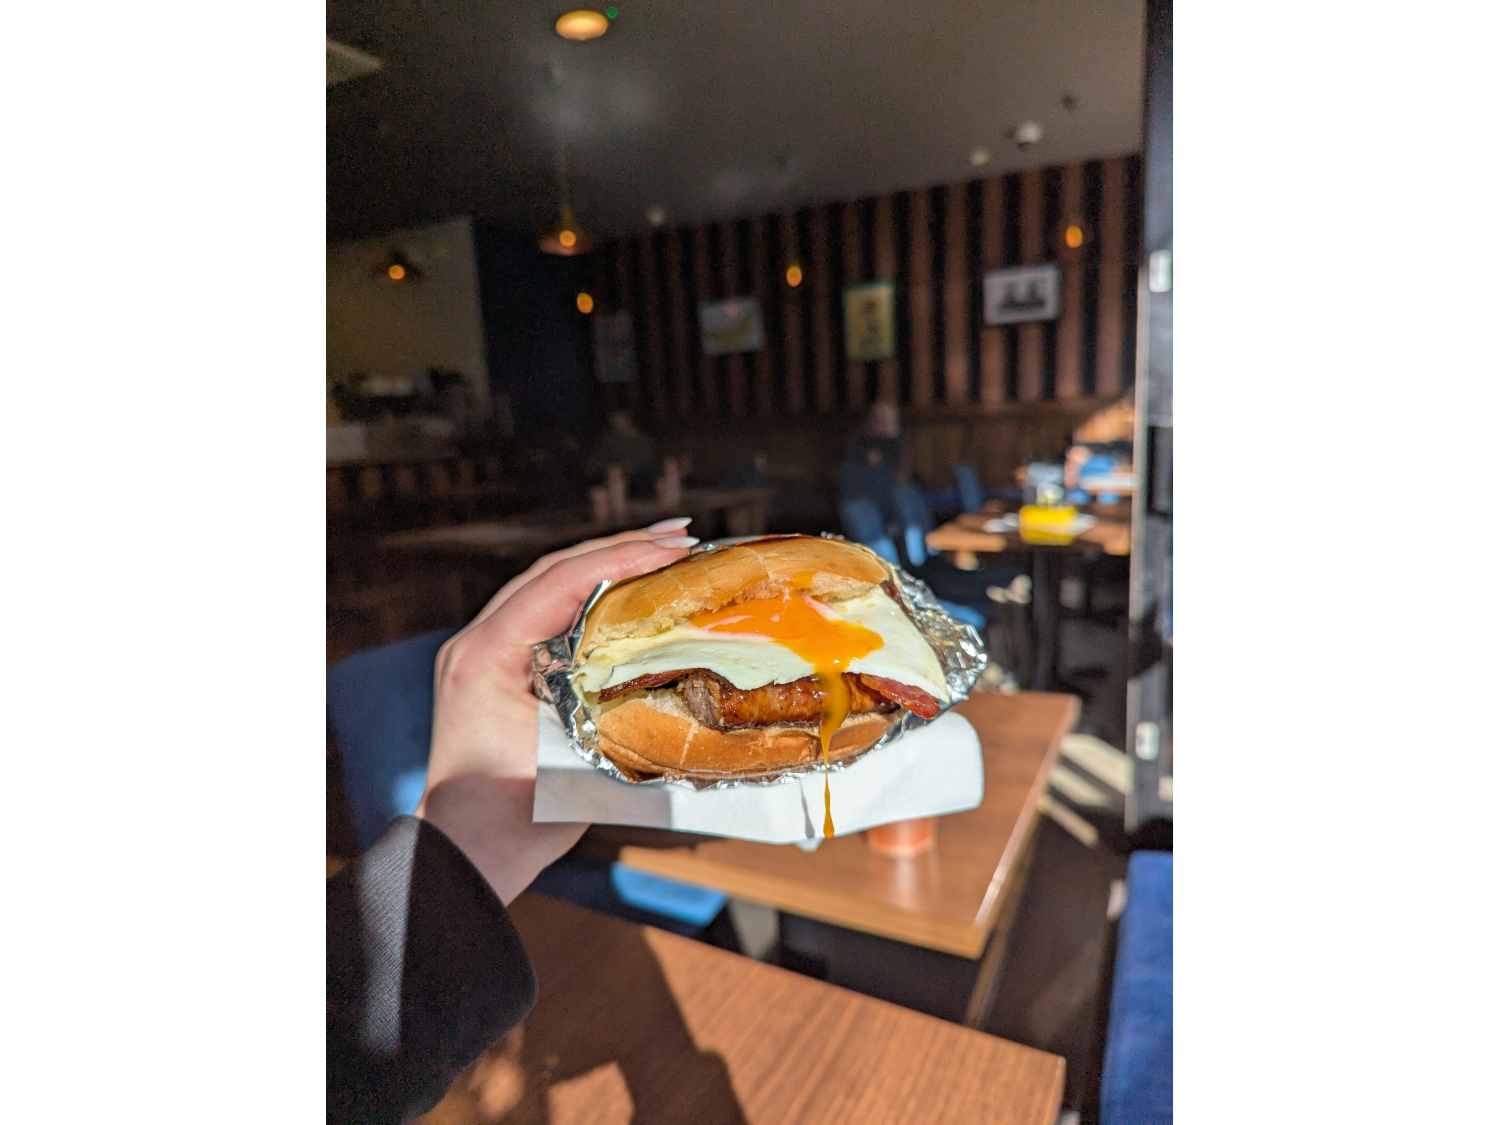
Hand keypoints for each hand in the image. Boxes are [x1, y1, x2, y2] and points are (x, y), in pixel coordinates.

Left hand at [415, 521, 696, 903]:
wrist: (465, 855)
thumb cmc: (517, 816)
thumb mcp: (575, 757)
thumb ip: (616, 706)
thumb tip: (679, 665)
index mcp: (488, 654)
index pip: (561, 582)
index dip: (622, 558)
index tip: (675, 546)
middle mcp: (476, 642)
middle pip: (554, 572)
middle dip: (619, 549)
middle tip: (681, 536)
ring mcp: (479, 653)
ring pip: (547, 586)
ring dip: (604, 567)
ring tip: (662, 551)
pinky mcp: (490, 669)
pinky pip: (543, 615)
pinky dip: (587, 597)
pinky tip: (626, 594)